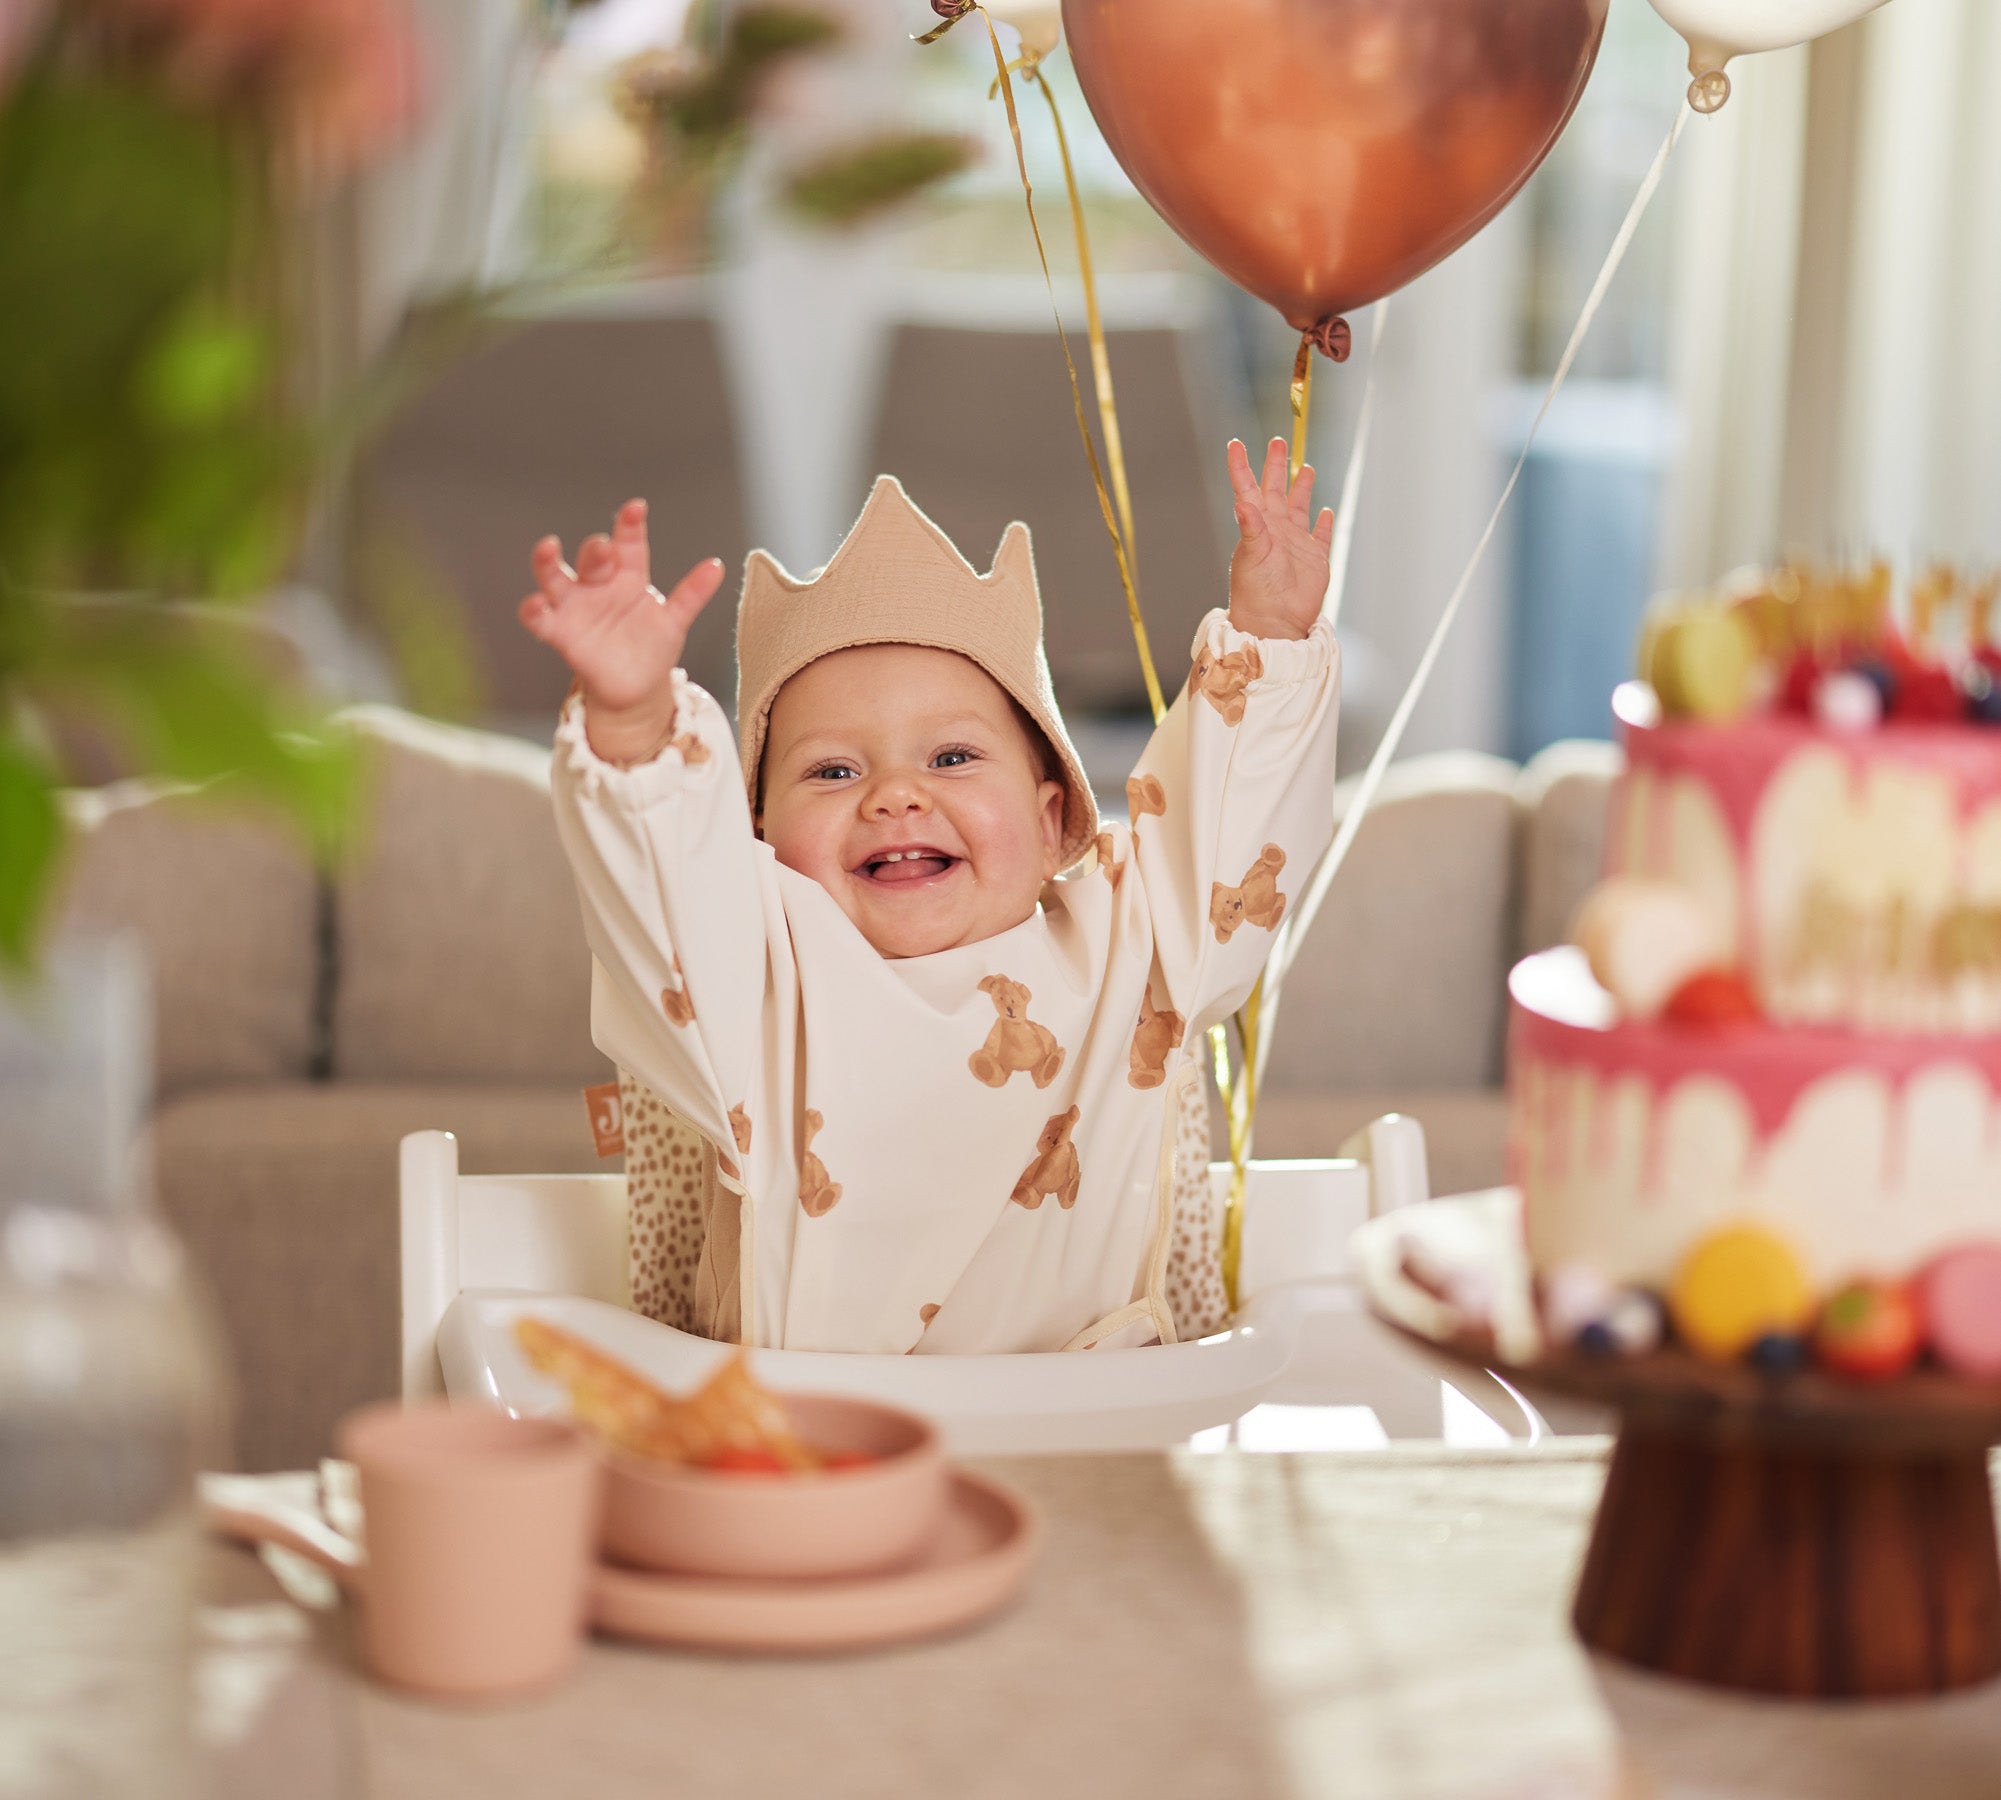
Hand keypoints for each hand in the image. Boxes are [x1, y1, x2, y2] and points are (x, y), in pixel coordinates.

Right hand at [518, 498, 726, 764]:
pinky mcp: (559, 632)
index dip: (630, 526)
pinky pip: (540, 619)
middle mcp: (598, 585)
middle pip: (593, 559)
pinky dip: (532, 611)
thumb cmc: (652, 645)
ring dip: (548, 562)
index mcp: (628, 576)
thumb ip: (692, 594)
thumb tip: (718, 565)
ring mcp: (575, 607)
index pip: (629, 545)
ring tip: (548, 547)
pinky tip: (534, 605)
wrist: (635, 687)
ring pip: (555, 578)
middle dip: (596, 549)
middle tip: (603, 545)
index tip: (636, 508)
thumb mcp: (675, 620)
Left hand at [1225, 437, 1333, 640]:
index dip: (1241, 466)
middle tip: (1278, 442)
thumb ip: (1251, 528)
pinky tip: (1325, 511)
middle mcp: (1275, 530)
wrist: (1275, 622)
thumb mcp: (1252, 557)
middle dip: (1276, 466)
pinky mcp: (1315, 558)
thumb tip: (1243, 502)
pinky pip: (1321, 535)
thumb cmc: (1256, 593)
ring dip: (1302, 488)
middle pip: (1276, 490)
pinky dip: (1324, 523)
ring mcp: (1295, 543)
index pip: (1247, 488)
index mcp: (1256, 526)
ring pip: (1299, 507)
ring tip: (1305, 468)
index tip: (1234, 443)